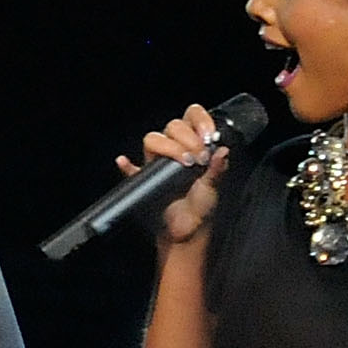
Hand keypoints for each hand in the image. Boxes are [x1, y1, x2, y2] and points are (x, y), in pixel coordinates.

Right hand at [116, 104, 229, 248]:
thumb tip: (223, 151)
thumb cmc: (202, 207)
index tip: (208, 136)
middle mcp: (175, 148)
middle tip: (199, 158)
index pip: (192, 117)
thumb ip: (217, 169)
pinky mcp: (145, 179)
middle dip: (188, 138)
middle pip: (173, 125)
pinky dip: (127, 165)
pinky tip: (125, 162)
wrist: (188, 230)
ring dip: (168, 147)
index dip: (199, 120)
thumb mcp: (214, 186)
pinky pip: (131, 169)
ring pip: (153, 140)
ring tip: (184, 163)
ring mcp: (158, 162)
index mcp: (193, 144)